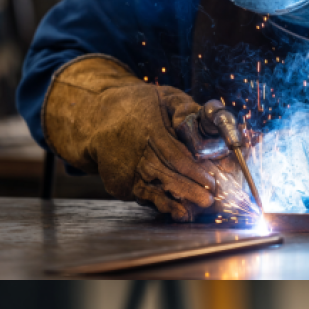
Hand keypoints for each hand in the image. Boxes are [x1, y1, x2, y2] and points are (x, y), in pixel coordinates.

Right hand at [42, 55, 218, 220]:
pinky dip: (158, 205)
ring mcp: (124, 172)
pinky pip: (142, 197)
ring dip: (172, 203)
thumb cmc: (136, 108)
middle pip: (164, 176)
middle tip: (208, 201)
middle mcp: (135, 153)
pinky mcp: (118, 185)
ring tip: (190, 212)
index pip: (174, 155)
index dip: (193, 171)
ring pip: (151, 191)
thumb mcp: (163, 96)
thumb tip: (200, 121)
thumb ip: (185, 107)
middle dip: (188, 190)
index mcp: (148, 129)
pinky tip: (175, 211)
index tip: (210, 182)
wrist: (97, 120)